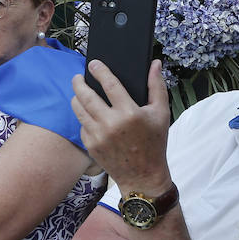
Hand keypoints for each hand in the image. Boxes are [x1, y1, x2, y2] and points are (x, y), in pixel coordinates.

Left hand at [70, 60, 171, 193]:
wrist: (143, 176)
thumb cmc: (154, 143)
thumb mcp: (161, 113)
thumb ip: (157, 86)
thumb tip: (154, 63)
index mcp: (130, 113)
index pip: (110, 84)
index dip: (100, 70)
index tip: (93, 63)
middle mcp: (111, 124)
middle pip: (86, 95)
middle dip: (79, 82)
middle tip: (77, 76)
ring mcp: (98, 136)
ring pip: (78, 109)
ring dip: (76, 97)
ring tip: (79, 92)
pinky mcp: (91, 146)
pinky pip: (81, 125)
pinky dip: (83, 117)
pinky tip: (88, 114)